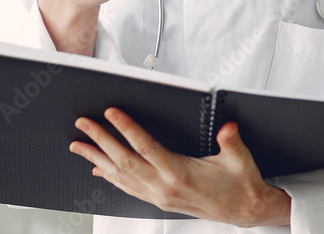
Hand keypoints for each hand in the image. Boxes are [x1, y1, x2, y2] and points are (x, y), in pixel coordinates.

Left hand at [69, 108, 290, 226]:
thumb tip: (227, 127)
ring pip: (120, 176)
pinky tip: (99, 169)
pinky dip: (110, 177)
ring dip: (97, 159)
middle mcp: (164, 186)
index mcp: (181, 173)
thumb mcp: (240, 159)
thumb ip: (231, 141)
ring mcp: (159, 196)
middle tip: (83, 124)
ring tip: (79, 146)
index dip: (126, 128)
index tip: (111, 113)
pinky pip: (127, 188)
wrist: (243, 211)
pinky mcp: (159, 201)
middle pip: (124, 161)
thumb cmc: (240, 184)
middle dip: (101, 140)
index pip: (146, 147)